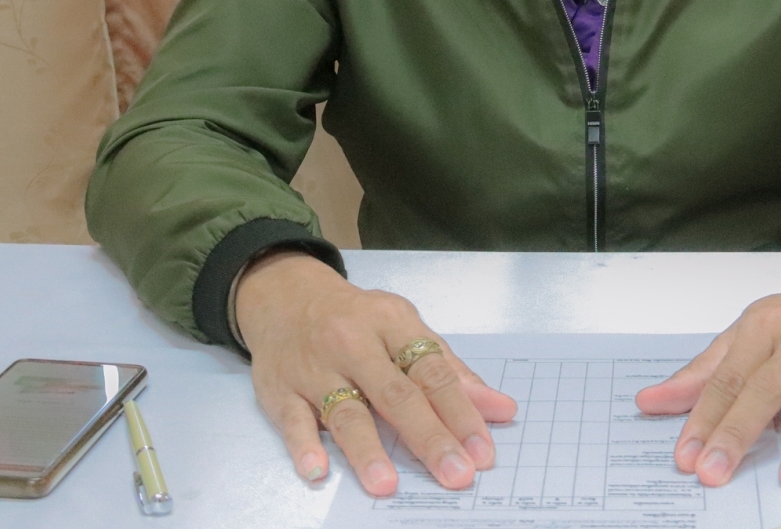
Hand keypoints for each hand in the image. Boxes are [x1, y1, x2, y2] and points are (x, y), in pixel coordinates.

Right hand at [234, 251, 516, 495]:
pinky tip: (317, 470)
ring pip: (344, 411)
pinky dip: (303, 446)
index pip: (432, 372)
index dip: (460, 412)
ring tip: (387, 485)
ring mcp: (315, 368)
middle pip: (395, 394)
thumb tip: (501, 409)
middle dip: (428, 436)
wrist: (284, 296)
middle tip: (455, 473)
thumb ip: (450, 370)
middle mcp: (354, 345)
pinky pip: (291, 420)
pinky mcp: (280, 390)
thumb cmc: (357, 319)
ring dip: (367, 450)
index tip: (482, 450)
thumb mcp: (405, 327)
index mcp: (393, 325)